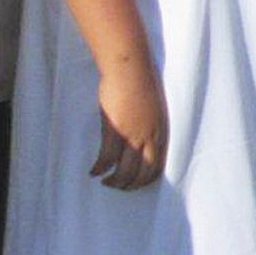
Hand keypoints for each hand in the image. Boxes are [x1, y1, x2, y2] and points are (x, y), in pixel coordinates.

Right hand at [92, 58, 167, 189]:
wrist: (131, 68)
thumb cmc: (142, 82)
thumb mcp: (153, 108)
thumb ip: (150, 124)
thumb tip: (141, 136)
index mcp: (162, 130)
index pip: (158, 165)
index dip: (146, 179)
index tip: (134, 183)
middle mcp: (151, 136)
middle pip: (143, 174)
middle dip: (130, 185)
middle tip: (117, 186)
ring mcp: (134, 134)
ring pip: (125, 172)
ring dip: (114, 182)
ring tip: (106, 182)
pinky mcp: (116, 130)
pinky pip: (107, 159)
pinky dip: (99, 169)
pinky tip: (93, 171)